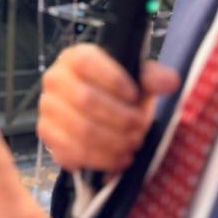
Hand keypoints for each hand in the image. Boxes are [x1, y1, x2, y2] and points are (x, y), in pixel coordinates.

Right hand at [36, 44, 178, 172]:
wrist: (98, 113)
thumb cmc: (116, 92)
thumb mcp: (136, 79)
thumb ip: (151, 78)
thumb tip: (169, 81)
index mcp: (74, 58)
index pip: (85, 62)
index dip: (112, 79)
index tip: (134, 95)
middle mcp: (54, 79)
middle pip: (85, 100)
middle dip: (120, 118)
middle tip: (139, 127)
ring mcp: (47, 108)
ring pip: (81, 130)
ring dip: (114, 142)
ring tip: (132, 144)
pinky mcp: (48, 135)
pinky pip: (73, 152)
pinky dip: (102, 160)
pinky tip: (119, 158)